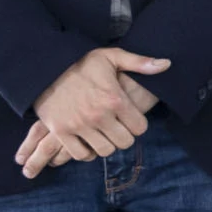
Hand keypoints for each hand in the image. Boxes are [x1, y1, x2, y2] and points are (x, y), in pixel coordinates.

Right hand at [20, 46, 166, 177]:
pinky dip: (87, 151)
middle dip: (124, 136)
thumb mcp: (111, 56)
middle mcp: (99, 115)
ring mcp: (79, 125)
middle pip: (124, 142)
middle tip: (118, 128)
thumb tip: (167, 64)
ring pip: (105, 150)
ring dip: (107, 144)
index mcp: (114, 99)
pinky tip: (89, 140)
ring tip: (104, 133)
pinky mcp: (62, 132)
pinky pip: (81, 154)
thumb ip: (140, 62)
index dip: (137, 124)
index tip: (131, 119)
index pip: (140, 128)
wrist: (44, 68)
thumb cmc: (80, 63)